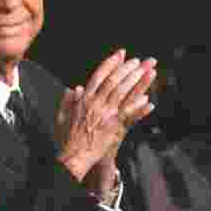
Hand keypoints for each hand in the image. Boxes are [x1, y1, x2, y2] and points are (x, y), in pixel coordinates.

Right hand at [57, 50, 156, 180]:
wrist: (74, 156)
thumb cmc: (67, 138)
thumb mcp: (62, 116)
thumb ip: (67, 101)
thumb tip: (74, 88)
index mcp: (84, 99)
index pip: (99, 76)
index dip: (110, 64)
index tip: (119, 54)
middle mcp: (96, 104)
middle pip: (114, 81)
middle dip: (126, 69)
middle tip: (138, 61)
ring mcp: (106, 115)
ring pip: (123, 93)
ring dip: (136, 81)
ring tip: (147, 72)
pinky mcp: (114, 127)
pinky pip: (129, 114)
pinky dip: (138, 107)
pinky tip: (148, 100)